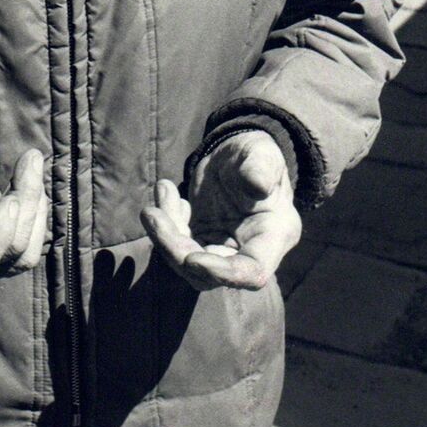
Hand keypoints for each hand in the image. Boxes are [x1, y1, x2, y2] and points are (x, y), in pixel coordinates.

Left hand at [142, 130, 300, 291]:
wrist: (237, 156)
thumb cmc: (256, 153)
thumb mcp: (261, 153)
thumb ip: (262, 166)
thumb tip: (258, 183)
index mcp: (274, 236)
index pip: (252, 272)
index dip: (222, 273)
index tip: (191, 259)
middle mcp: (249, 251)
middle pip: (210, 273)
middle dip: (176, 248)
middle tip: (153, 214)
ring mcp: (222, 250)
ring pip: (187, 263)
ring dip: (164, 236)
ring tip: (161, 194)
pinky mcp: (200, 241)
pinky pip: (176, 244)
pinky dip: (165, 223)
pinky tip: (166, 192)